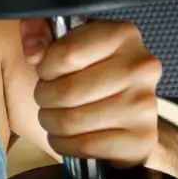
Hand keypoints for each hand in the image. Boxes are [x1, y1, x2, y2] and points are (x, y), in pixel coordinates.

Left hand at [20, 19, 162, 167]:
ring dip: (51, 122)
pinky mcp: (142, 138)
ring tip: (55, 116)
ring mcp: (144, 104)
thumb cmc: (93, 74)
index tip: (47, 72)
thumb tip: (33, 50)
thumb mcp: (66, 42)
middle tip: (47, 99)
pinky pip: (85, 146)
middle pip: (66, 91)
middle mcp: (140, 67)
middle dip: (45, 98)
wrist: (132, 112)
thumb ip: (39, 32)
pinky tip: (67, 136)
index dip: (45, 68)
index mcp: (122, 35)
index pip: (65, 54)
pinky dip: (65, 144)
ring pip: (72, 121)